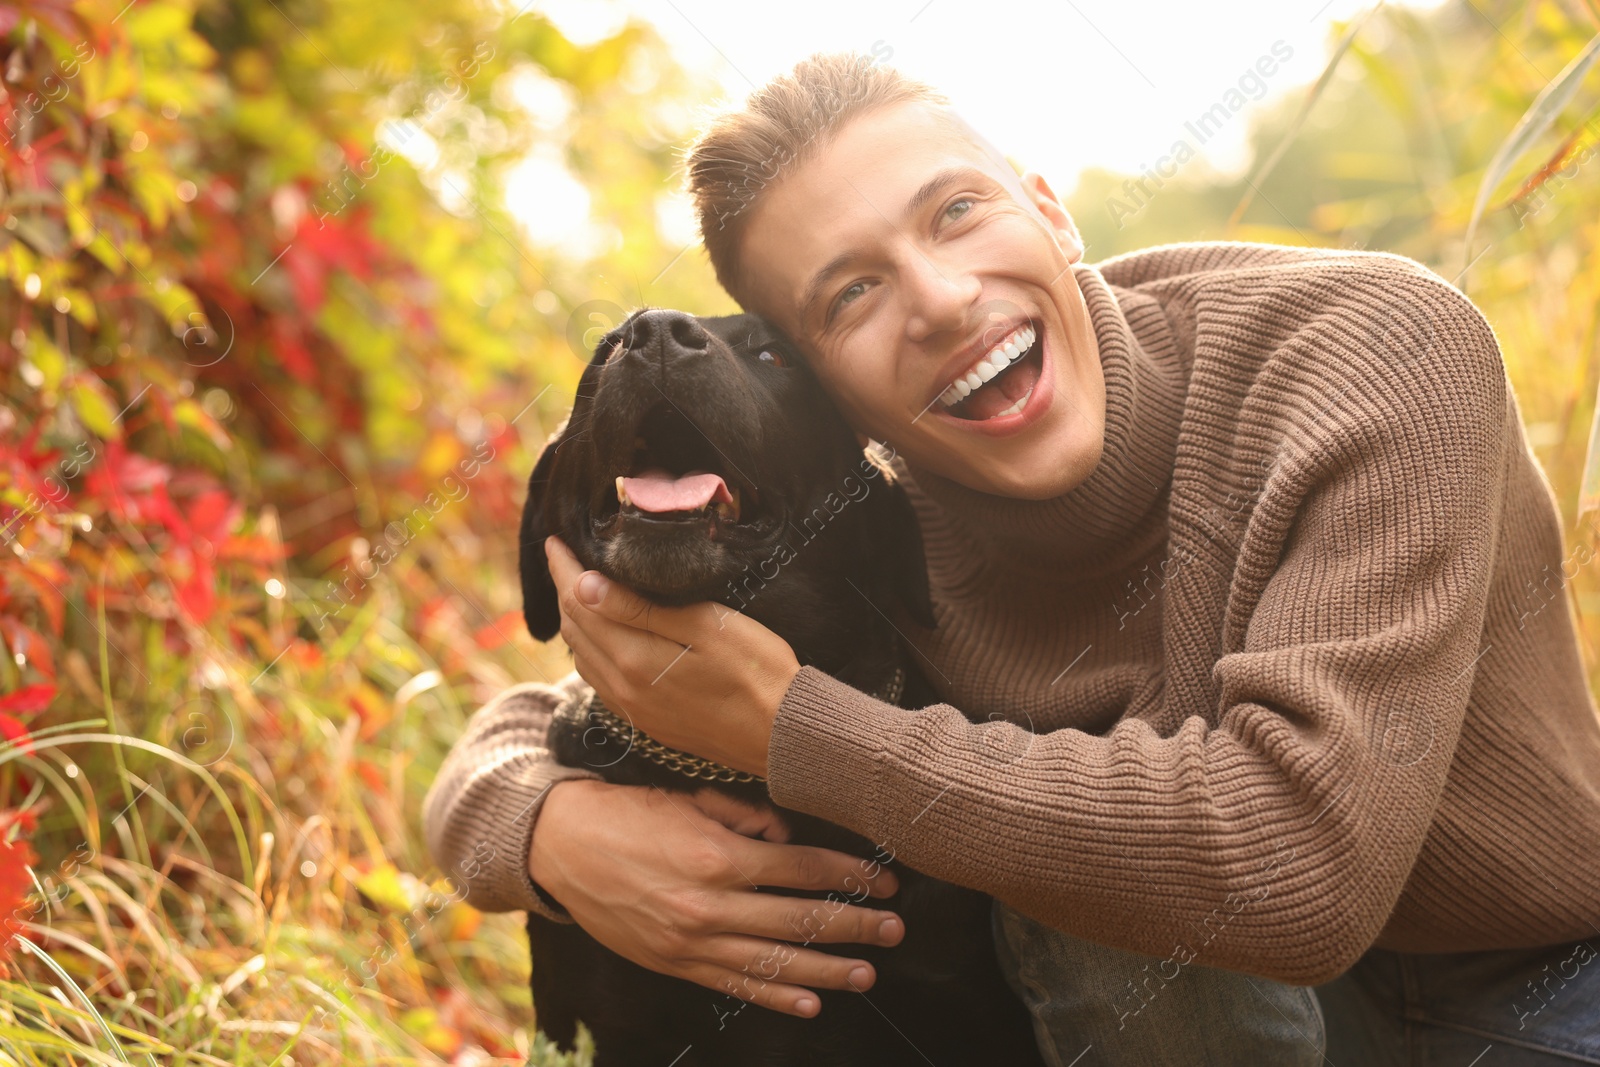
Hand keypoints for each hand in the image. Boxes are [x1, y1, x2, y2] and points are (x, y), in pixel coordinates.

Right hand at [529, 778, 904, 1017]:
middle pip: (799, 920)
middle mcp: (710, 906)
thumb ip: (747, 816)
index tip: (886, 882)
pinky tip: (810, 1002)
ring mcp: (692, 942)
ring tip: (867, 974)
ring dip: (826, 970)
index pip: (803, 869)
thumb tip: (790, 836)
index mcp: (718, 857)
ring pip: (773, 962)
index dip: (850, 875)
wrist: (562, 847)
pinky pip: (735, 985)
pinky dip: (775, 996)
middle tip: (894, 931)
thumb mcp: (691, 798)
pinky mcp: (675, 964)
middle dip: (853, 927)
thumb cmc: (629, 813)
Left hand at [545, 536, 799, 775]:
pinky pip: (601, 681)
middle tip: (564, 556)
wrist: (783, 737)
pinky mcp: (648, 722)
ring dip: (576, 621)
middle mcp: (623, 688)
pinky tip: (604, 639)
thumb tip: (583, 586)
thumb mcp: (707, 626)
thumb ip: (642, 608)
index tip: (555, 539)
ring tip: (577, 590)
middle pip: (576, 630)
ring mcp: (633, 709)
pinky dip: (592, 652)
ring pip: (584, 658)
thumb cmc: (757, 671)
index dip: (564, 568)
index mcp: (634, 659)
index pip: (580, 603)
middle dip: (565, 590)